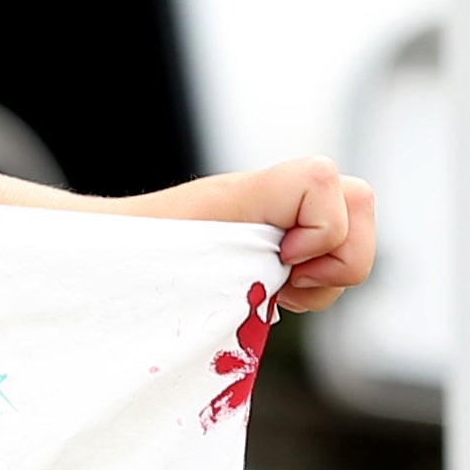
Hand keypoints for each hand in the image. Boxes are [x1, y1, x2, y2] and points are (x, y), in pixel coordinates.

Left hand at [135, 155, 375, 311]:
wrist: (110, 257)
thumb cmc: (138, 255)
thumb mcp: (190, 255)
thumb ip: (245, 254)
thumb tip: (286, 263)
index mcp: (248, 193)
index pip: (321, 177)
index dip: (320, 227)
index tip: (280, 257)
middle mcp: (273, 196)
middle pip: (359, 202)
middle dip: (340, 256)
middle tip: (288, 278)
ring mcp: (280, 216)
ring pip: (352, 232)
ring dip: (327, 272)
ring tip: (280, 289)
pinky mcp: (277, 239)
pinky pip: (329, 250)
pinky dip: (316, 278)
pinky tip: (277, 292)